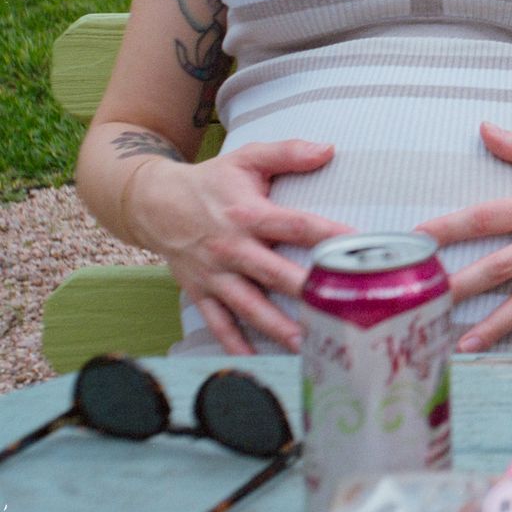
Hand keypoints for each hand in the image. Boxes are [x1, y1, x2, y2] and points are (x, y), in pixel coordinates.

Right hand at [134, 140, 353, 353]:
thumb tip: (329, 149)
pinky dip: (236, 345)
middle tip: (338, 309)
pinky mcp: (200, 293)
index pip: (297, 225)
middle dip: (306, 292)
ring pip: (250, 307)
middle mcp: (233, 248)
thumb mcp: (247, 158)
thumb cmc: (210, 181)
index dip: (329, 235)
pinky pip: (219, 324)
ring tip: (308, 345)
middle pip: (276, 273)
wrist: (153, 203)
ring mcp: (215, 275)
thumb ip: (288, 152)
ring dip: (278, 328)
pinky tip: (258, 361)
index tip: (359, 246)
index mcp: (249, 214)